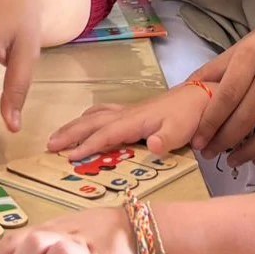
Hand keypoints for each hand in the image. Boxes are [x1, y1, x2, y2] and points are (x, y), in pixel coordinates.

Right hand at [47, 82, 210, 160]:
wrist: (204, 96)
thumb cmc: (192, 115)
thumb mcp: (183, 130)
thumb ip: (167, 139)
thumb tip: (153, 146)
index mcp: (135, 120)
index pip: (106, 134)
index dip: (87, 145)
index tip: (68, 157)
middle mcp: (129, 114)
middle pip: (93, 122)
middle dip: (71, 133)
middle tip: (49, 146)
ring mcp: (131, 111)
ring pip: (96, 115)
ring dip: (76, 124)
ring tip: (58, 135)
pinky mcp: (136, 111)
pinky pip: (105, 112)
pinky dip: (90, 116)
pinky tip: (87, 119)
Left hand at [190, 11, 254, 166]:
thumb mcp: (244, 45)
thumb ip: (216, 69)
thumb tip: (185, 89)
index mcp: (253, 55)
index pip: (227, 95)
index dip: (210, 122)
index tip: (198, 141)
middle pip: (247, 117)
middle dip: (224, 141)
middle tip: (208, 154)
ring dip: (247, 152)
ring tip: (231, 160)